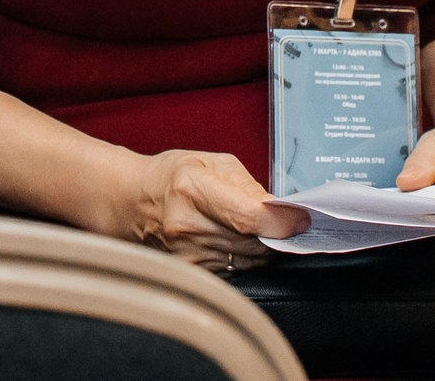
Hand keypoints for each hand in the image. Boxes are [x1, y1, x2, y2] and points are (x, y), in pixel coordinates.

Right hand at [104, 149, 305, 274]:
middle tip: (284, 220)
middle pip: (254, 242)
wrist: (132, 202)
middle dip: (276, 233)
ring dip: (260, 246)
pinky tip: (232, 240)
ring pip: (249, 259)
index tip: (302, 219)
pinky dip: (242, 256)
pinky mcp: (191, 272)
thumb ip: (249, 186)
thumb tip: (283, 210)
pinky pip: (235, 270)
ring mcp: (187, 254)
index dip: (282, 221)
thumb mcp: (211, 163)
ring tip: (250, 226)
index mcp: (192, 188)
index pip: (248, 216)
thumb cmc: (171, 177)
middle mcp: (187, 226)